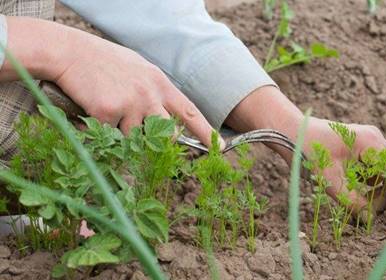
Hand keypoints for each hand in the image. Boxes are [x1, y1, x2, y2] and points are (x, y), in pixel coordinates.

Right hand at [0, 16, 219, 145]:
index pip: (190, 112)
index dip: (207, 132)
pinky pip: (110, 136)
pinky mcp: (109, 114)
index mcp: (160, 84)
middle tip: (140, 132)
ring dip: (122, 132)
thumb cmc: (104, 62)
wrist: (71, 53)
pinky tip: (92, 108)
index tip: (220, 147)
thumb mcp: (139, 70)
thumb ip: (154, 92)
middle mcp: (150, 95)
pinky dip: (101, 129)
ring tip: (107, 106)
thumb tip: (166, 117)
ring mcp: (131, 105)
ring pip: (134, 139)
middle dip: (157, 142)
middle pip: (166, 136)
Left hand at [303, 118, 385, 223]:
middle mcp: (374, 139)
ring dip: (379, 190)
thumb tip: (369, 219)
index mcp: (370, 143)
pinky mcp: (360, 147)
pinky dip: (370, 183)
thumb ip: (350, 200)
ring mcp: (368, 142)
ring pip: (385, 171)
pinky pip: (373, 168)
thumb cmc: (307, 150)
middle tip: (380, 218)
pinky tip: (357, 196)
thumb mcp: (329, 179)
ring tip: (364, 208)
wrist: (290, 130)